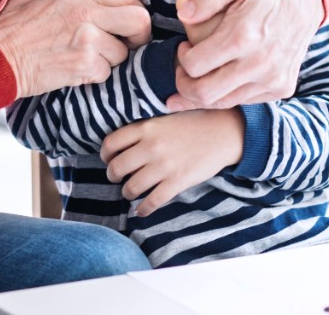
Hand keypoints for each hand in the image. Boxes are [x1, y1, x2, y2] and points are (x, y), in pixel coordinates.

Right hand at [0, 0, 149, 97]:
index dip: (135, 12)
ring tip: (87, 59)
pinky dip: (95, 75)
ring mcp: (87, 41)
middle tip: (128, 45)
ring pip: (122, 53)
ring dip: (110, 60)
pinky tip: (76, 70)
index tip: (129, 25)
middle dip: (139, 36)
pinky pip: (106, 72)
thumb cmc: (9, 30)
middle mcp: (86, 14)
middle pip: (139, 21)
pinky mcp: (84, 66)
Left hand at [100, 110, 243, 216]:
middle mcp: (150, 146)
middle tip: (117, 178)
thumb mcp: (165, 118)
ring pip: (131, 187)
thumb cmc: (194, 123)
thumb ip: (145, 130)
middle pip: (116, 168)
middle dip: (113, 176)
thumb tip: (125, 145)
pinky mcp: (177, 182)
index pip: (111, 143)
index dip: (105, 154)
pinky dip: (143, 209)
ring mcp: (163, 165)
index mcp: (146, 128)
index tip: (108, 159)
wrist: (223, 132)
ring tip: (130, 192)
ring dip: (127, 193)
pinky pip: (152, 201)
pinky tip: (141, 211)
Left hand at [168, 0, 322, 109]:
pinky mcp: (281, 88)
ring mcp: (272, 80)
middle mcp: (259, 64)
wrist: (305, 1)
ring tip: (201, 73)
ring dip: (204, 91)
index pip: (194, 66)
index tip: (185, 46)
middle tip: (185, 68)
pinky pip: (244, 101)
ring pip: (223, 103)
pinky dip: (228, 93)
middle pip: (204, 93)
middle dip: (185, 84)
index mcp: (243, 37)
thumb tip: (184, 14)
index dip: (182, 58)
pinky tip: (223, 77)